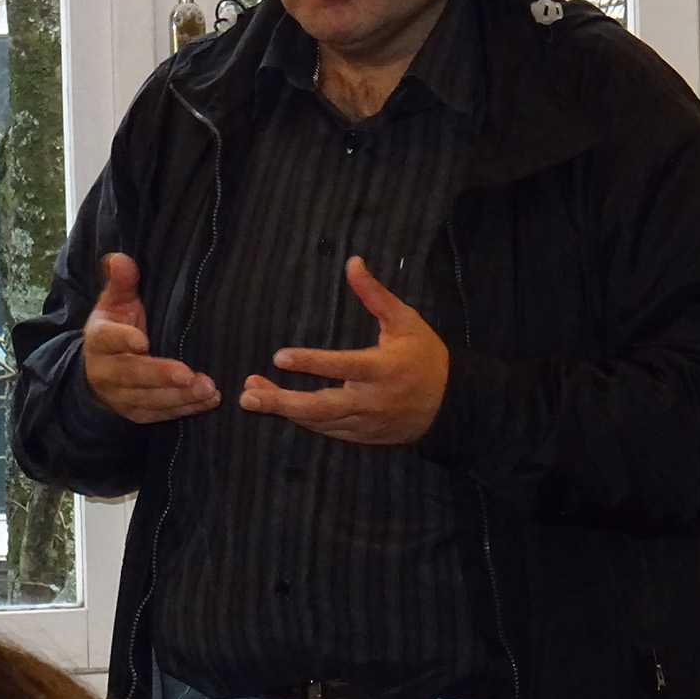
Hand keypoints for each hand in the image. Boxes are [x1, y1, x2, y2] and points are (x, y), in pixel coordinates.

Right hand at [82, 253, 218, 423]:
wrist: (98, 371)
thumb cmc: (115, 328)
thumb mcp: (114, 303)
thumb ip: (121, 282)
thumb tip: (120, 258)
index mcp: (100, 339)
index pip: (108, 338)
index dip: (123, 340)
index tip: (142, 341)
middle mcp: (106, 371)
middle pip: (132, 374)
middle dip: (160, 375)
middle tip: (188, 375)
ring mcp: (120, 396)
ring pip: (149, 399)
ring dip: (179, 397)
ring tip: (208, 389)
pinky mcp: (136, 413)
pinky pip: (160, 414)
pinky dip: (184, 409)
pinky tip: (207, 401)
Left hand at [239, 256, 447, 444]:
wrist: (452, 404)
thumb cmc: (425, 356)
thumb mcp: (405, 320)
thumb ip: (374, 294)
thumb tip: (352, 262)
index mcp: (382, 369)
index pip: (342, 366)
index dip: (311, 363)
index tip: (278, 356)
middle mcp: (372, 400)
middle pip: (321, 406)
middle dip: (282, 402)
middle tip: (247, 393)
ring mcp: (366, 422)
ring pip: (319, 421)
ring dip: (284, 410)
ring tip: (250, 396)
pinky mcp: (363, 436)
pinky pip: (328, 431)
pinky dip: (303, 421)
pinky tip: (281, 407)